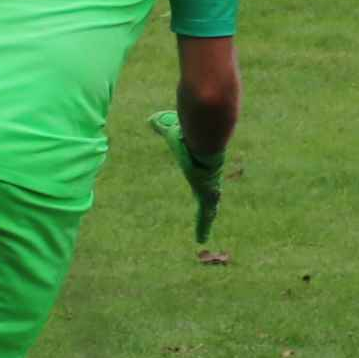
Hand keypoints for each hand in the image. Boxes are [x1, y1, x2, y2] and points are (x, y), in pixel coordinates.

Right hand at [148, 110, 224, 244]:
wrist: (203, 139)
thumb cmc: (187, 134)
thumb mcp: (171, 130)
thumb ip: (162, 126)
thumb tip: (150, 119)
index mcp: (197, 169)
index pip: (199, 180)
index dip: (200, 185)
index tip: (201, 189)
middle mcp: (205, 181)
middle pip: (207, 197)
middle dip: (207, 208)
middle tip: (207, 218)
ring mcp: (209, 189)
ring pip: (208, 209)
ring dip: (205, 222)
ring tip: (203, 235)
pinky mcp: (208, 196)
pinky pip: (205, 215)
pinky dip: (203, 227)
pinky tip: (202, 238)